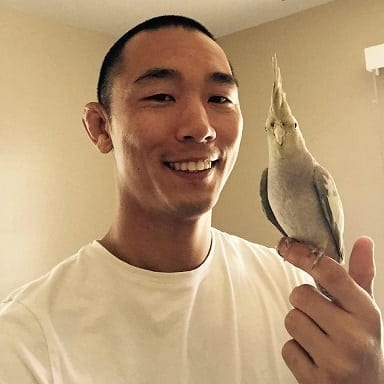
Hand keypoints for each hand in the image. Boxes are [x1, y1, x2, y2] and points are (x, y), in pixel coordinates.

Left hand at [277, 236, 383, 382]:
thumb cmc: (363, 343)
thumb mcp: (366, 310)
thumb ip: (361, 275)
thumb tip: (363, 241)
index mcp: (366, 314)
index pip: (331, 274)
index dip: (304, 255)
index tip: (287, 245)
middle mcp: (353, 337)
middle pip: (300, 295)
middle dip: (302, 301)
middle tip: (317, 313)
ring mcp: (336, 362)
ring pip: (291, 320)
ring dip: (299, 326)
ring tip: (319, 338)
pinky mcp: (317, 381)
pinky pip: (287, 349)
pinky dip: (296, 351)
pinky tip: (314, 358)